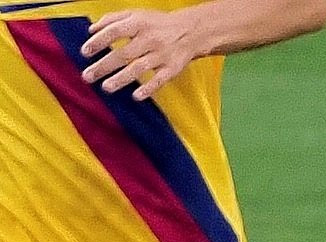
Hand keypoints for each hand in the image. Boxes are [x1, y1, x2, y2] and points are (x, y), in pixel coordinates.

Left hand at [81, 10, 213, 99]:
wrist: (191, 31)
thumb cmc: (158, 23)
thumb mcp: (135, 14)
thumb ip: (111, 19)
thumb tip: (91, 30)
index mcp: (138, 24)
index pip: (113, 32)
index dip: (98, 42)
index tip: (85, 52)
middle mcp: (149, 39)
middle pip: (123, 54)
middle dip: (104, 66)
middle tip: (88, 76)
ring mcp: (161, 55)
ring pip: (138, 68)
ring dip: (121, 79)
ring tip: (106, 87)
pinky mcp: (172, 68)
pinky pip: (159, 80)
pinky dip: (149, 89)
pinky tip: (136, 96)